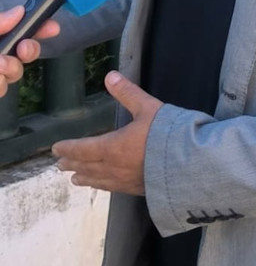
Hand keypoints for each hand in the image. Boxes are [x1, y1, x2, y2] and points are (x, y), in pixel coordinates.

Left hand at [0, 6, 59, 98]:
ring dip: (11, 69)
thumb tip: (20, 11)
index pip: (23, 29)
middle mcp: (1, 53)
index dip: (40, 27)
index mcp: (0, 36)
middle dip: (30, 50)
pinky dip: (0, 84)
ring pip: (16, 72)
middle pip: (26, 51)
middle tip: (23, 49)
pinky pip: (3, 89)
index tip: (53, 28)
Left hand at [53, 71, 162, 195]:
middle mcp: (114, 167)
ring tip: (75, 180)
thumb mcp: (147, 107)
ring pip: (98, 180)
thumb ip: (128, 93)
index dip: (69, 148)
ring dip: (85, 178)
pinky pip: (112, 188)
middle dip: (73, 164)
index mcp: (113, 147)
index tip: (56, 149)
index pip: (83, 149)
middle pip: (87, 167)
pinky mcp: (137, 189)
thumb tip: (110, 76)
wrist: (189, 163)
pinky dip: (102, 186)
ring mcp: (125, 181)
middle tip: (60, 165)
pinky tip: (103, 186)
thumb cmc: (167, 133)